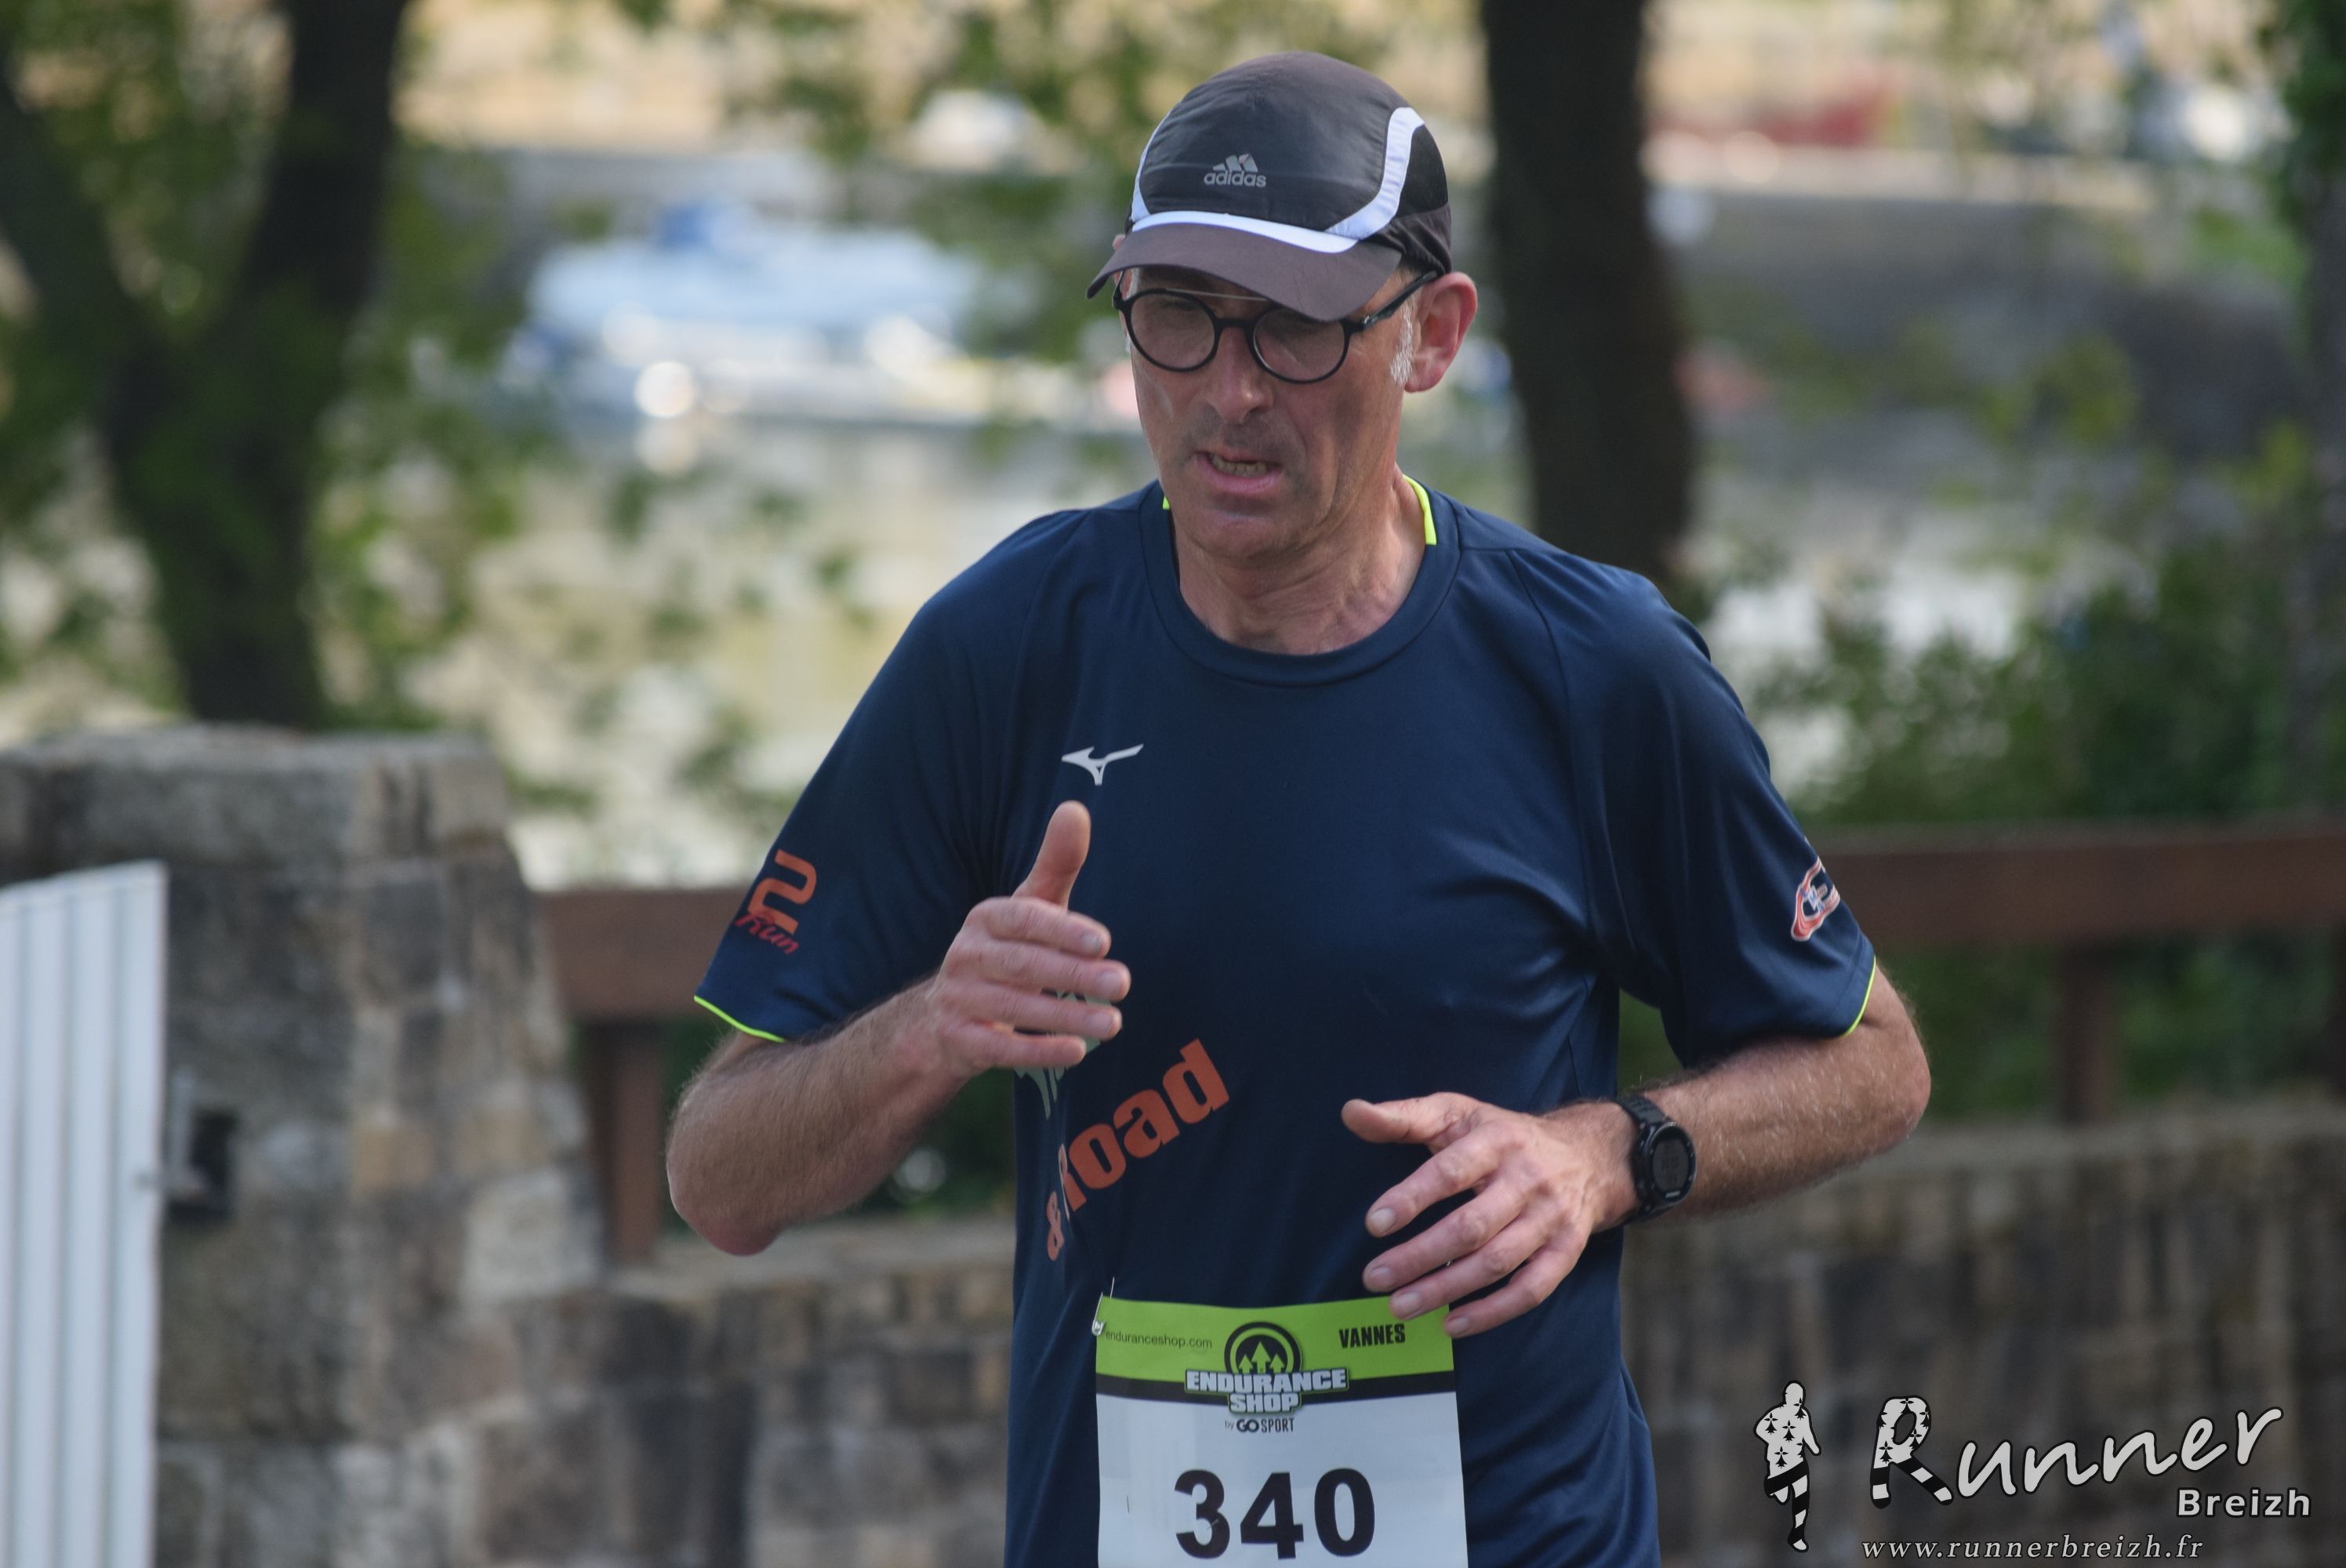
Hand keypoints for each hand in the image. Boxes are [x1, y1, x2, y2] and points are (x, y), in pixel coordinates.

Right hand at [915, 800, 1129, 1077]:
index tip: (1104, 941)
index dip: (1062, 930)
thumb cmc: (1006, 951)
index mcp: (986, 918)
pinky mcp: (959, 1042)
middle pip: (1021, 965)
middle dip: (1073, 975)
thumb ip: (1056, 864)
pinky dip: (1037, 1051)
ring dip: (1065, 1016)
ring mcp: (958, 1000)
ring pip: (1013, 1009)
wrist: (941, 1017)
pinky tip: (1076, 1052)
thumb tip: (1076, 808)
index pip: (1024, 919)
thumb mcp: (1030, 908)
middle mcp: (965, 956)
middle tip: (1122, 983)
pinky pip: (998, 1049)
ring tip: (1113, 1024)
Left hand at [1341, 1093, 1637, 1338]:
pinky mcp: (1567, 1250)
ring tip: (1400, 1305)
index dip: (1413, 1197)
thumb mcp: (1456, 1113)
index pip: (1451, 1171)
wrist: (1588, 1154)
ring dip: (1446, 1289)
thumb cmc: (1503, 1135)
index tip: (1375, 1223)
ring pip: (1497, 1262)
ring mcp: (1551, 1218)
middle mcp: (1528, 1179)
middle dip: (1420, 1256)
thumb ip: (1403, 1117)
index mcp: (1497, 1140)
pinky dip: (1492, 1312)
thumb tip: (1351, 1112)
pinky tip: (1451, 1325)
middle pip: (1472, 1226)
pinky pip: (1532, 1290)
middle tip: (1374, 1278)